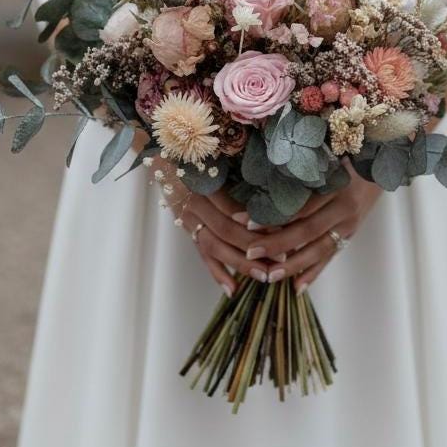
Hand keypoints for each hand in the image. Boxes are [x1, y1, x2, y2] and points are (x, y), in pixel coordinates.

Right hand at [153, 161, 270, 297]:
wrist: (164, 158)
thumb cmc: (199, 157)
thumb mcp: (217, 162)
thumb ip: (238, 179)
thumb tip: (273, 197)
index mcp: (204, 185)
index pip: (233, 210)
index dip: (256, 223)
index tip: (282, 233)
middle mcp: (195, 205)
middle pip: (226, 231)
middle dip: (254, 248)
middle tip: (281, 259)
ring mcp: (189, 220)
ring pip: (215, 247)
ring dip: (240, 264)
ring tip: (263, 275)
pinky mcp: (188, 231)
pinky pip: (202, 255)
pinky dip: (217, 273)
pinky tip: (233, 289)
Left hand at [234, 162, 383, 293]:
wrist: (380, 169)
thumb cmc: (347, 159)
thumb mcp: (327, 161)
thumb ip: (302, 173)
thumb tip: (263, 186)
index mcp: (335, 185)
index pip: (300, 204)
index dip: (273, 215)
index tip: (245, 222)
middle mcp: (344, 207)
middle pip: (307, 230)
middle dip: (277, 244)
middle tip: (250, 252)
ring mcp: (349, 224)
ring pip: (319, 249)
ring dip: (293, 265)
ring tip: (270, 276)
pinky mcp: (351, 235)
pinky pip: (331, 257)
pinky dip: (314, 273)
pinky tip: (297, 287)